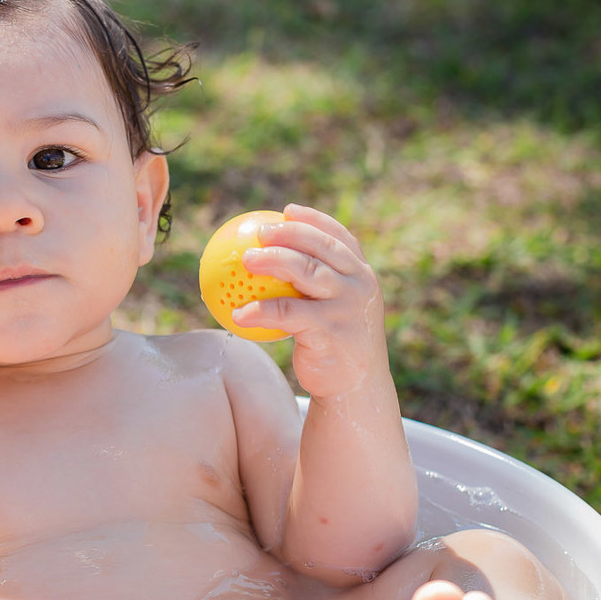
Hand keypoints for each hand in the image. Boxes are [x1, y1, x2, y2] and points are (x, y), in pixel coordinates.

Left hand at [234, 204, 388, 398]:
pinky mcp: (331, 330)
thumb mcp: (337, 310)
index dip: (315, 220)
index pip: (341, 237)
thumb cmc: (337, 345)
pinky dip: (261, 311)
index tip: (287, 210)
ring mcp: (347, 307)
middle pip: (322, 248)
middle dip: (290, 233)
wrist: (357, 389)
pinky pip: (288, 314)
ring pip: (306, 272)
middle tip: (260, 231)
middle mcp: (359, 285)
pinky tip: (238, 313)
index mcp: (362, 274)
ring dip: (273, 261)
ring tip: (245, 260)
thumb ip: (319, 286)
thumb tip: (276, 263)